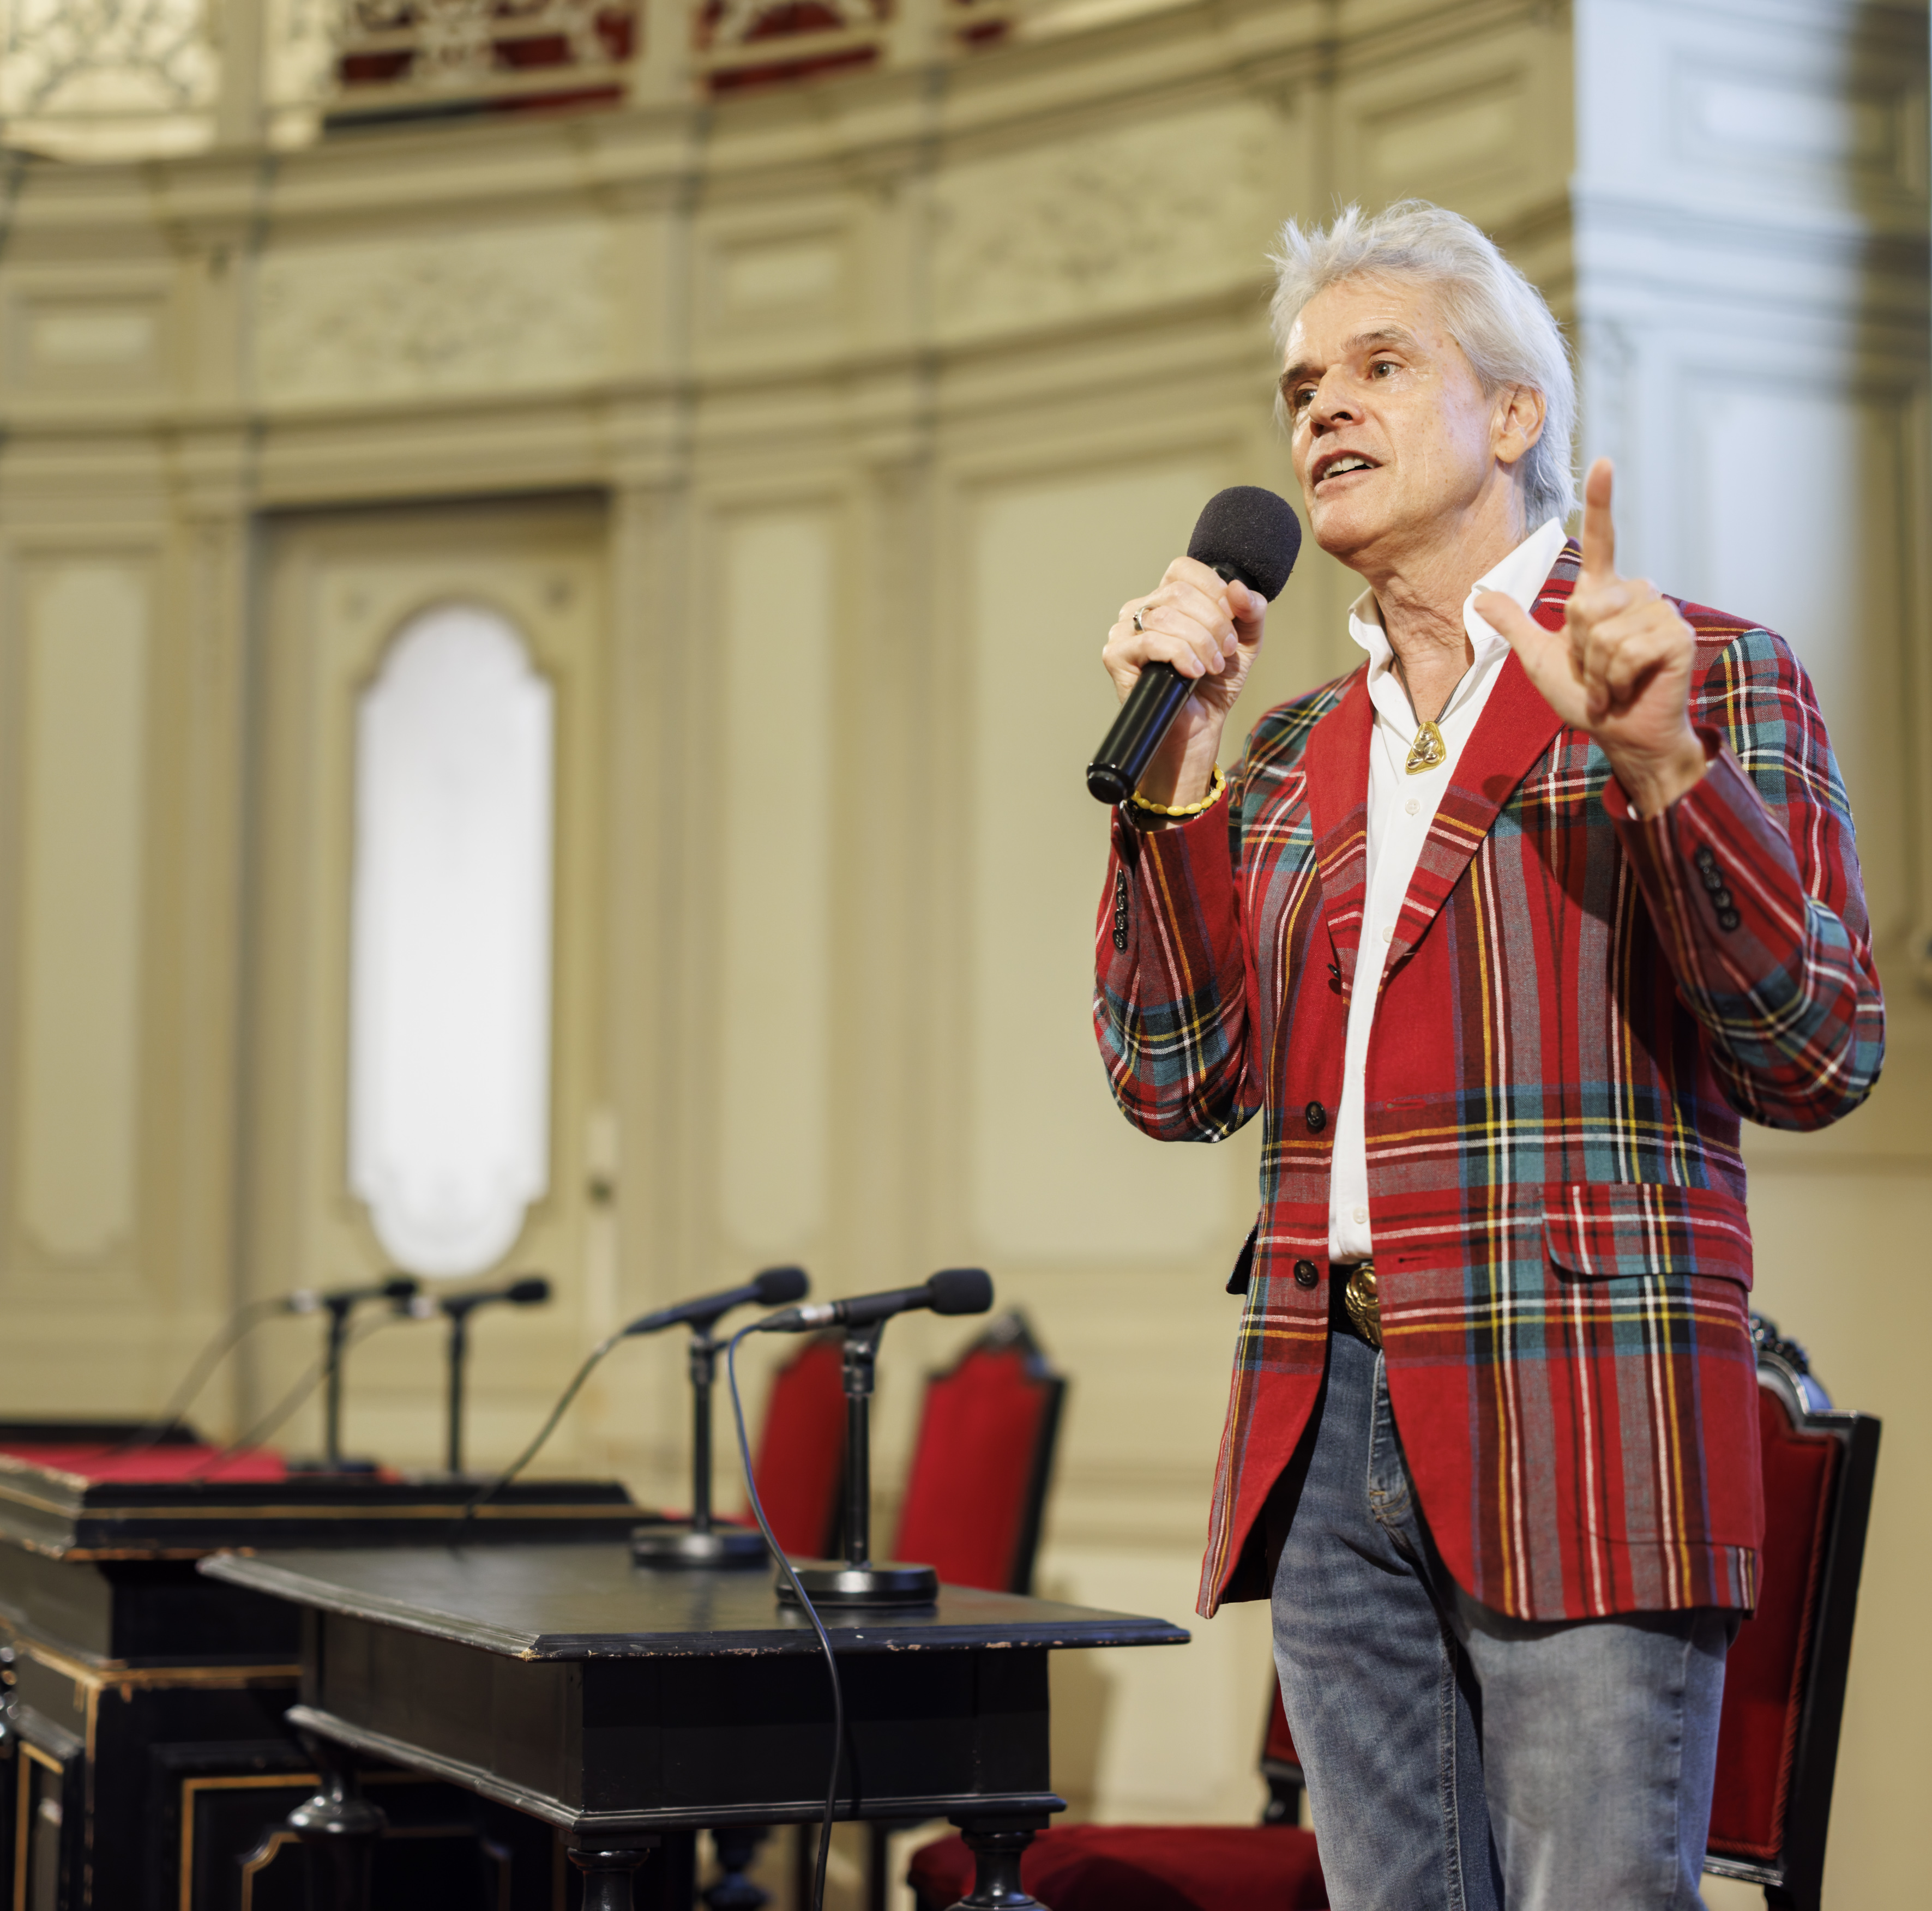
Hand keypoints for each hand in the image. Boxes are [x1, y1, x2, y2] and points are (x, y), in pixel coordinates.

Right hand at [1102, 556, 1266, 806]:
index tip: (1231, 621)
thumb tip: (1238, 588)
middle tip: (1224, 652)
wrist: (1196, 731)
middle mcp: (1142, 610)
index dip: (1213, 590)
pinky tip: (1192, 673)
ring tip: (1211, 667)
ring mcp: (1125, 632)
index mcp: (1167, 599)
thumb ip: (1251, 611)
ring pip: (1166, 617)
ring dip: (1200, 643)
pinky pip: (1151, 642)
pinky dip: (1180, 656)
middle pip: (1178, 592)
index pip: (1183, 569)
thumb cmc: (1213, 687)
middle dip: (1213, 623)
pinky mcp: (1116, 656)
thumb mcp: (1243, 643)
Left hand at [1475, 459, 1706, 817]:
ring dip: (1598, 670)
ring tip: (1613, 683)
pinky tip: (1629, 687)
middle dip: (1578, 651)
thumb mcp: (1539, 660)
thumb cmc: (1587, 698)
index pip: (1600, 540)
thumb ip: (1515, 625)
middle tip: (1595, 673)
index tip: (1603, 462)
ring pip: (1604, 632)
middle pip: (1585, 606)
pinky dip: (1617, 678)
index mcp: (1603, 594)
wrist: (1623, 734)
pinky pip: (1628, 649)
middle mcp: (1634, 594)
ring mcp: (1659, 613)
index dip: (1601, 503)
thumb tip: (1478, 597)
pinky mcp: (1676, 636)